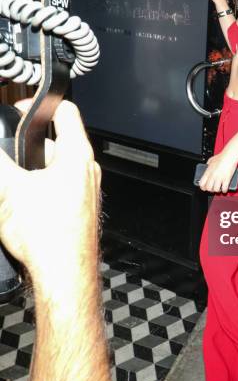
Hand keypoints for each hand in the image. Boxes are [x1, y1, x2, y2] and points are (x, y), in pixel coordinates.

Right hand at [0, 99, 100, 287]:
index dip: (38, 105)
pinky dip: (40, 189)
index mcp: (77, 155)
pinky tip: (23, 206)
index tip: (19, 110)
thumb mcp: (8, 190)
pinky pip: (58, 188)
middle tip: (8, 160)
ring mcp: (86, 190)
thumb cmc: (49, 236)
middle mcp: (86, 170)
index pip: (65, 111)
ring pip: (54, 168)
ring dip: (31, 172)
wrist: (65, 276)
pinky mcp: (80, 208)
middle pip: (54, 143)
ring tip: (12, 188)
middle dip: (26, 148)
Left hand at [199, 151, 237, 193]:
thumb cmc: (222, 156)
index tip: (205, 187)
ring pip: (216, 190)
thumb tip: (206, 167)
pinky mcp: (226, 179)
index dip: (203, 187)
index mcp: (208, 171)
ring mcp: (220, 178)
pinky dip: (224, 190)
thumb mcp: (211, 160)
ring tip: (219, 188)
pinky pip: (224, 189)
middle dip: (210, 189)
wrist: (230, 155)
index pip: (202, 183)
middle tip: (213, 188)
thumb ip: (207, 165)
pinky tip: (224, 188)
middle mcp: (213, 175)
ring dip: (217, 190)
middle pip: (208, 188)